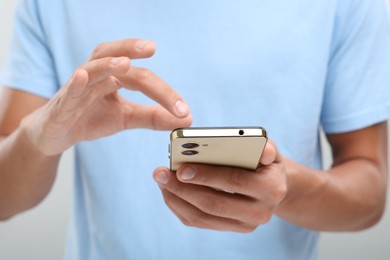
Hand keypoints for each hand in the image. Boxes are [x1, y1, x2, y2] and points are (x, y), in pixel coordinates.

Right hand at [20, 39, 191, 154]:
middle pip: (116, 60)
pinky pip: (69, 91)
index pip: (142, 78)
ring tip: (124, 62)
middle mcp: (97, 76)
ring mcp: (78, 88)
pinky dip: (76, 83)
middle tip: (151, 47)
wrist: (58, 134)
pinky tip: (82, 76)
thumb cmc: (91, 118)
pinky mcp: (63, 104)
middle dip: (133, 51)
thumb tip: (186, 117)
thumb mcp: (126, 118)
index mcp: (114, 77)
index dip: (163, 92)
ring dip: (107, 63)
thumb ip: (153, 117)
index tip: (183, 109)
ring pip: (91, 68)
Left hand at [153, 141, 287, 232]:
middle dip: (183, 189)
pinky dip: (180, 206)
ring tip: (160, 180)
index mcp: (271, 188)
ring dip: (177, 199)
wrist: (273, 186)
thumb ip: (265, 147)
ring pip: (203, 217)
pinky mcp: (230, 228)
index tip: (181, 168)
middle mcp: (260, 212)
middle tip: (160, 173)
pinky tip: (168, 190)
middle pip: (214, 204)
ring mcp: (244, 225)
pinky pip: (199, 222)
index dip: (207, 175)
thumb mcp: (269, 149)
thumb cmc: (264, 162)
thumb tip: (264, 151)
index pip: (234, 181)